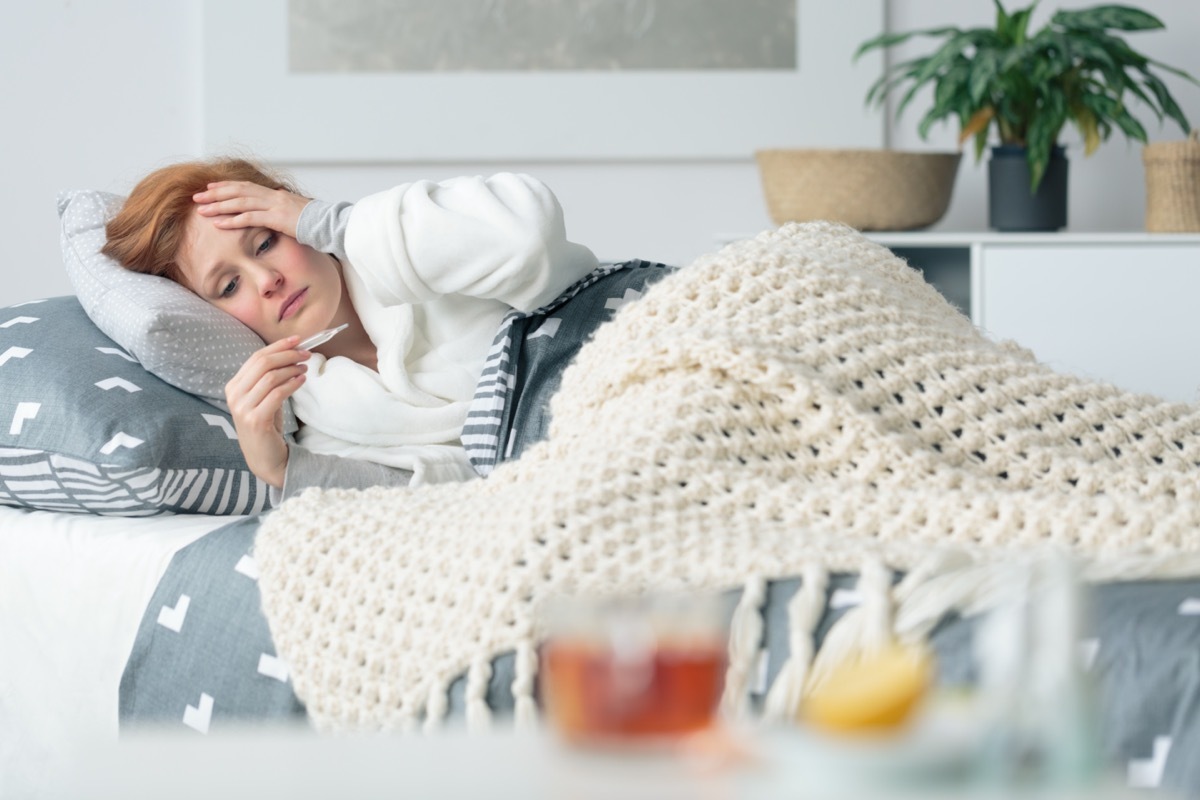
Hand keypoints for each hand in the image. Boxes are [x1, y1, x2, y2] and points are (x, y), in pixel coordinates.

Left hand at [193, 181, 309, 239]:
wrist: (332, 224)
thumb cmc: (317, 222)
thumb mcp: (297, 213)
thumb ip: (283, 211)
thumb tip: (277, 214)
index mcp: (276, 194)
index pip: (246, 186)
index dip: (227, 186)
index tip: (211, 187)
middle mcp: (273, 196)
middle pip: (238, 191)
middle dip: (216, 193)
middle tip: (198, 196)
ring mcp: (274, 206)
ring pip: (240, 202)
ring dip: (219, 206)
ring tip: (202, 210)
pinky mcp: (277, 219)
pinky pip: (250, 218)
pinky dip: (232, 220)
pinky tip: (218, 223)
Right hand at [224, 336, 309, 488]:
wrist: (264, 457)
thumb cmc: (267, 424)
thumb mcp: (264, 397)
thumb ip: (269, 378)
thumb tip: (291, 353)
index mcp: (234, 386)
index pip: (256, 357)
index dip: (278, 346)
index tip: (297, 339)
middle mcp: (234, 395)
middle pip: (262, 363)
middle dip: (287, 355)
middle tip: (306, 354)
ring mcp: (242, 408)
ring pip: (270, 377)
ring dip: (291, 369)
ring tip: (306, 368)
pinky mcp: (255, 419)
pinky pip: (276, 394)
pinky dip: (291, 384)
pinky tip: (301, 381)